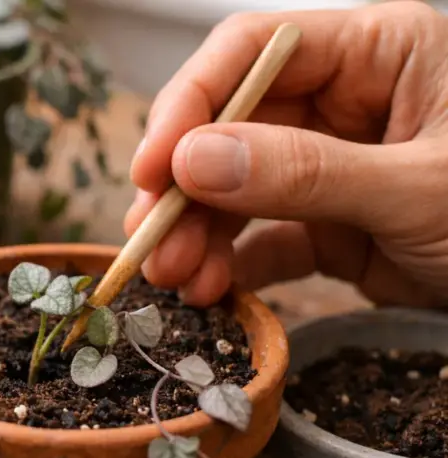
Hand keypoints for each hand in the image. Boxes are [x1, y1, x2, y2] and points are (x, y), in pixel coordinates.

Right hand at [124, 2, 447, 307]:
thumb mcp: (421, 187)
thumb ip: (305, 172)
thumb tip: (192, 161)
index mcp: (378, 52)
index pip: (254, 52)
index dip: (190, 104)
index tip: (150, 168)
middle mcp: (345, 102)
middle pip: (230, 127)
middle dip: (183, 188)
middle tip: (148, 243)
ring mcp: (333, 167)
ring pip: (236, 188)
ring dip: (198, 234)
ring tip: (177, 281)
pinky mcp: (333, 227)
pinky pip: (265, 239)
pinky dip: (233, 266)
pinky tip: (211, 292)